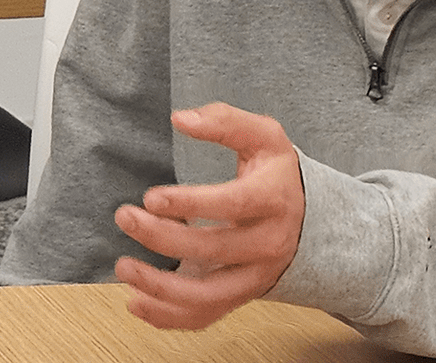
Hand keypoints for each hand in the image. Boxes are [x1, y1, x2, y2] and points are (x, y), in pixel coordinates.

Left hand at [112, 102, 304, 329]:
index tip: (151, 197)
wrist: (311, 219)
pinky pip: (206, 315)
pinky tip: (136, 302)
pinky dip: (169, 317)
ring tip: (124, 266)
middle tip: (125, 216)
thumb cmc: (276, 174)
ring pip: (209, 296)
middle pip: (214, 249)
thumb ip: (225, 121)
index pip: (233, 205)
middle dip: (163, 238)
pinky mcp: (241, 296)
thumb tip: (181, 118)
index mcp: (273, 200)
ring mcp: (255, 276)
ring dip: (161, 288)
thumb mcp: (264, 136)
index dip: (191, 203)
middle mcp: (268, 244)